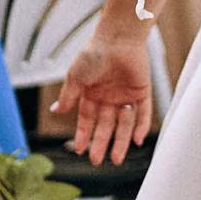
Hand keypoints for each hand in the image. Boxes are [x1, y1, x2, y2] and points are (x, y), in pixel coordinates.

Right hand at [57, 13, 157, 162]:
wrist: (118, 39)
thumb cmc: (94, 53)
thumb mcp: (76, 76)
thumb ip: (69, 95)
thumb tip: (57, 111)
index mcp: (91, 94)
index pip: (87, 120)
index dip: (83, 134)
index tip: (79, 149)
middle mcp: (108, 97)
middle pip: (105, 126)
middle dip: (100, 143)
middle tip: (96, 161)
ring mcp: (125, 95)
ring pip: (124, 124)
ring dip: (120, 141)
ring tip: (116, 159)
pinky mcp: (142, 92)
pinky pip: (143, 113)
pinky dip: (141, 126)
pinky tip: (136, 140)